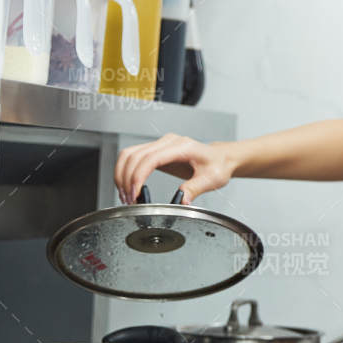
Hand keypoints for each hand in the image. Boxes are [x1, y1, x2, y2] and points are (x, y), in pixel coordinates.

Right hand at [114, 133, 234, 204]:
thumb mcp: (211, 179)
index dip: (138, 176)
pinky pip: (132, 156)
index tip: (135, 193)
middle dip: (126, 179)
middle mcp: (168, 142)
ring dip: (122, 174)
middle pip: (134, 155)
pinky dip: (126, 171)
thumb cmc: (217, 165)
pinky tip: (128, 186)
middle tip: (128, 199)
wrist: (220, 158)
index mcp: (182, 146)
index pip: (151, 158)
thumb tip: (181, 200)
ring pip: (129, 154)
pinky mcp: (155, 150)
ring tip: (125, 195)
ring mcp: (160, 144)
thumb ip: (195, 188)